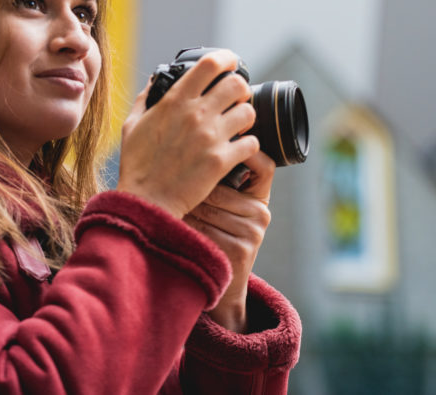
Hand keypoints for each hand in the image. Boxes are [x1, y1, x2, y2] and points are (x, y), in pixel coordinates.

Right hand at [117, 50, 259, 218]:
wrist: (147, 202)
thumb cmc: (137, 165)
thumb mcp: (132, 125)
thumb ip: (145, 99)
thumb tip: (154, 80)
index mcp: (175, 101)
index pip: (210, 64)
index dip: (226, 58)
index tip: (230, 62)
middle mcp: (195, 114)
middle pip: (237, 84)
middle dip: (240, 89)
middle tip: (236, 99)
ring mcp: (210, 137)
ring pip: (249, 112)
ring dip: (246, 117)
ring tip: (238, 126)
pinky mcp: (221, 161)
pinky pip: (252, 143)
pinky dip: (249, 145)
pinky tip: (239, 150)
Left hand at [184, 150, 275, 332]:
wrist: (223, 288)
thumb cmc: (217, 238)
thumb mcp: (226, 212)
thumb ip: (222, 186)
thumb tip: (194, 151)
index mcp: (260, 199)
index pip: (263, 166)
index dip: (247, 153)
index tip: (221, 146)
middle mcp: (261, 213)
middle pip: (218, 186)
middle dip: (192, 188)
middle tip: (172, 189)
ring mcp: (253, 233)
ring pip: (207, 206)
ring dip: (185, 208)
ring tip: (172, 210)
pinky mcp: (241, 251)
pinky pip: (204, 228)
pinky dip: (185, 228)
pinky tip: (177, 230)